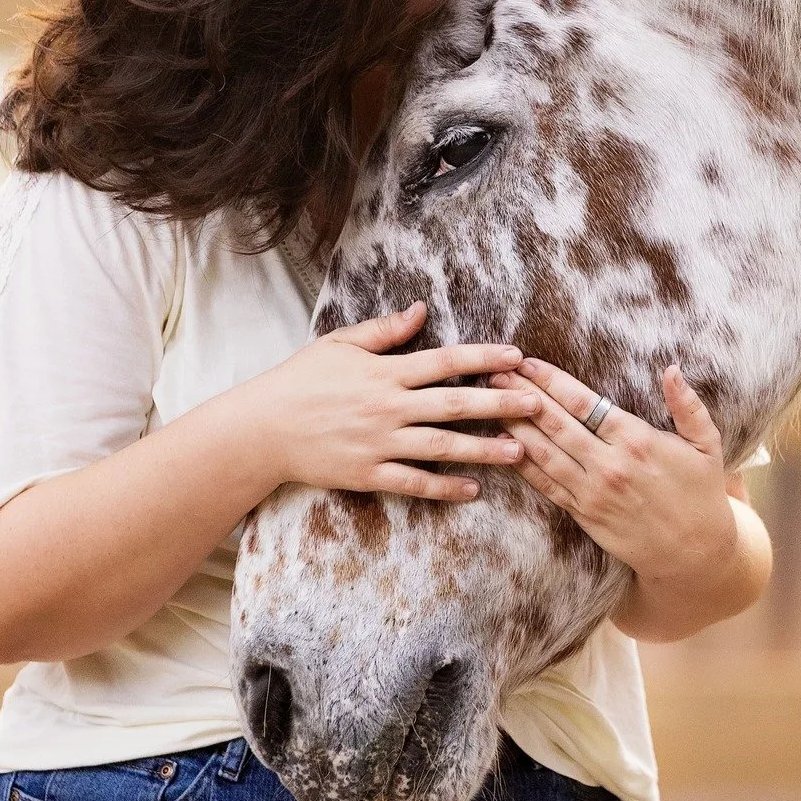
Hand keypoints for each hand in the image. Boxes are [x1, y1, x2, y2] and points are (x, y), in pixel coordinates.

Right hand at [245, 302, 539, 503]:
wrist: (263, 428)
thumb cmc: (301, 380)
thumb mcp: (340, 344)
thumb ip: (384, 331)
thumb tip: (421, 310)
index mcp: (384, 372)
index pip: (444, 362)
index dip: (483, 359)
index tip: (517, 358)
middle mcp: (387, 407)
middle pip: (453, 405)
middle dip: (499, 405)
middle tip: (537, 406)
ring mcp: (379, 443)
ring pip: (441, 447)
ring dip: (483, 450)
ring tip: (521, 452)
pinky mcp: (368, 474)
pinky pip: (413, 483)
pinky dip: (444, 487)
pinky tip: (474, 490)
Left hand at [488, 357, 772, 640]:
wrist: (694, 554)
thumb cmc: (701, 493)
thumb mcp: (707, 446)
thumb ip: (688, 406)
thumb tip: (672, 368)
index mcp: (637, 440)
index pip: (585, 403)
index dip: (552, 381)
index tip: (528, 362)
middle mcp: (610, 465)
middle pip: (556, 423)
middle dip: (522, 396)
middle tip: (493, 374)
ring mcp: (593, 492)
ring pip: (543, 453)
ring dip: (514, 426)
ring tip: (488, 403)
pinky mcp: (583, 514)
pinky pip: (546, 485)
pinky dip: (522, 465)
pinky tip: (501, 446)